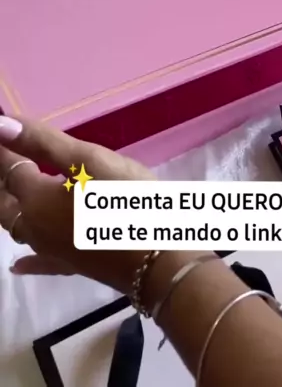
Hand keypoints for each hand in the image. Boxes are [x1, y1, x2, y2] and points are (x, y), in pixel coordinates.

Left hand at [0, 115, 155, 292]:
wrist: (155, 256)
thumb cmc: (125, 199)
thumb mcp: (88, 160)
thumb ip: (43, 142)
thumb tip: (0, 125)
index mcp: (35, 198)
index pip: (8, 168)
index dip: (3, 149)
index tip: (0, 131)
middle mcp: (34, 226)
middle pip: (4, 202)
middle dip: (1, 180)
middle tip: (6, 161)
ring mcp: (51, 251)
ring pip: (16, 228)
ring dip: (7, 209)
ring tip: (6, 194)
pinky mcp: (71, 267)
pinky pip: (39, 263)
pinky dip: (25, 260)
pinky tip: (17, 265)